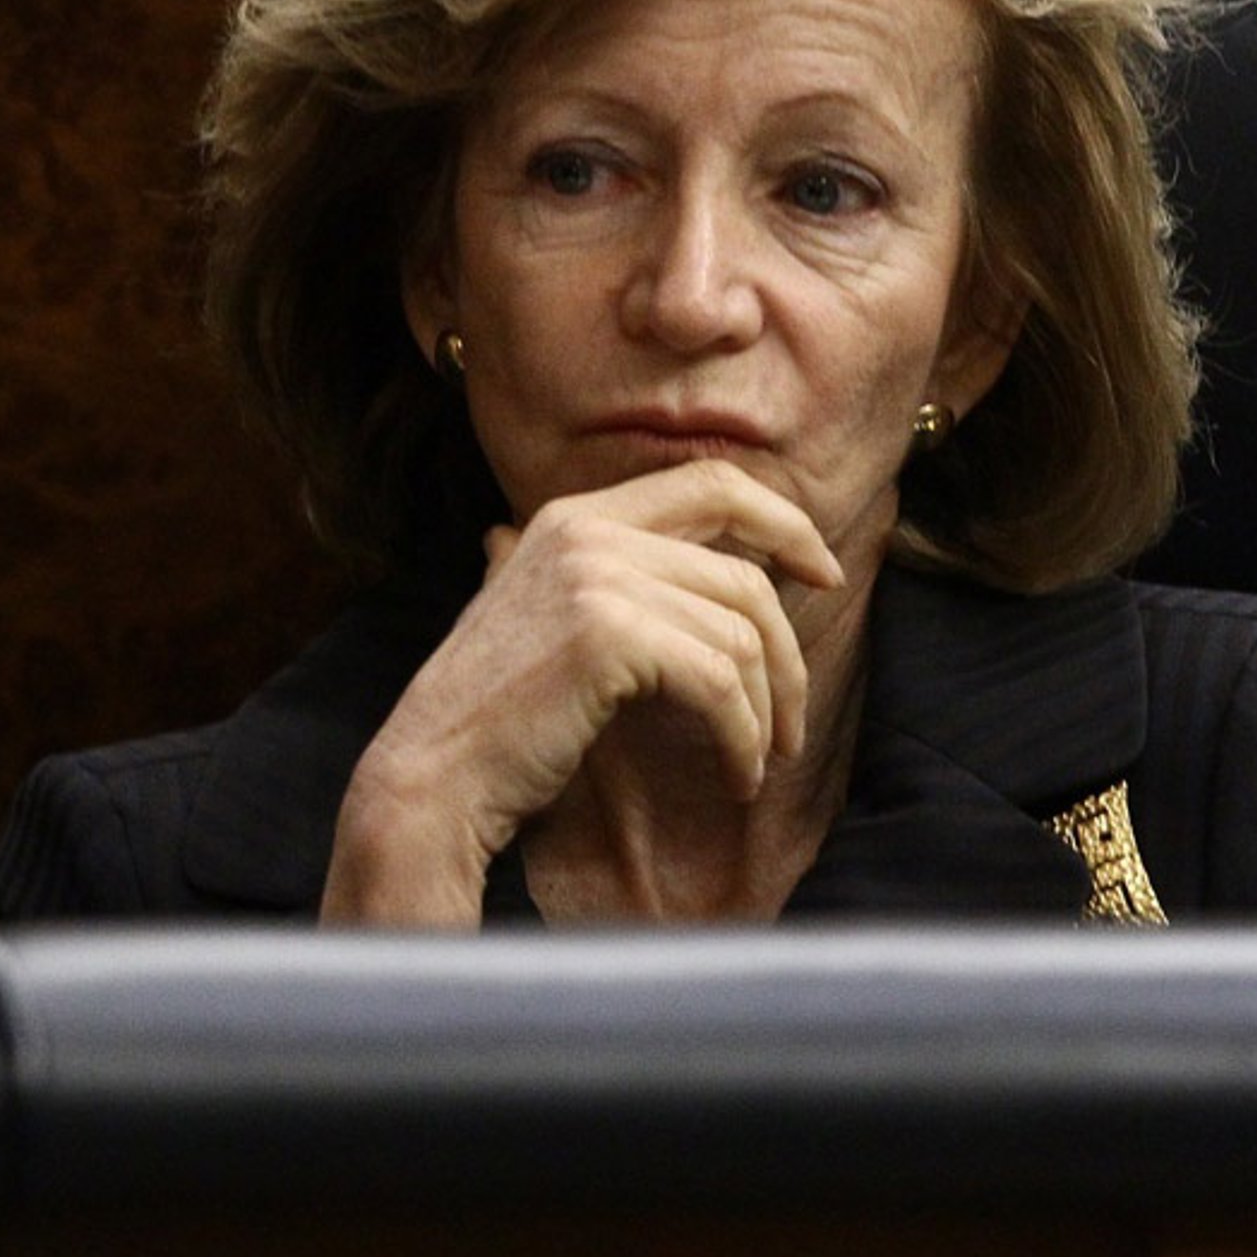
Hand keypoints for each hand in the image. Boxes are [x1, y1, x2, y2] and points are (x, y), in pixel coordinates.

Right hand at [321, 460, 844, 926]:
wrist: (434, 773)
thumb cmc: (501, 717)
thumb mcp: (551, 617)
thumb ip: (615, 577)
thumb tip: (703, 567)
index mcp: (576, 516)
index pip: (711, 482)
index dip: (783, 521)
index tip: (822, 573)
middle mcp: (588, 530)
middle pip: (742, 572)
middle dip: (787, 653)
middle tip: (795, 718)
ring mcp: (597, 576)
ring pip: (740, 635)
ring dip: (765, 711)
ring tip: (757, 760)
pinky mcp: (610, 635)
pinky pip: (720, 682)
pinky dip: (742, 737)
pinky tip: (737, 774)